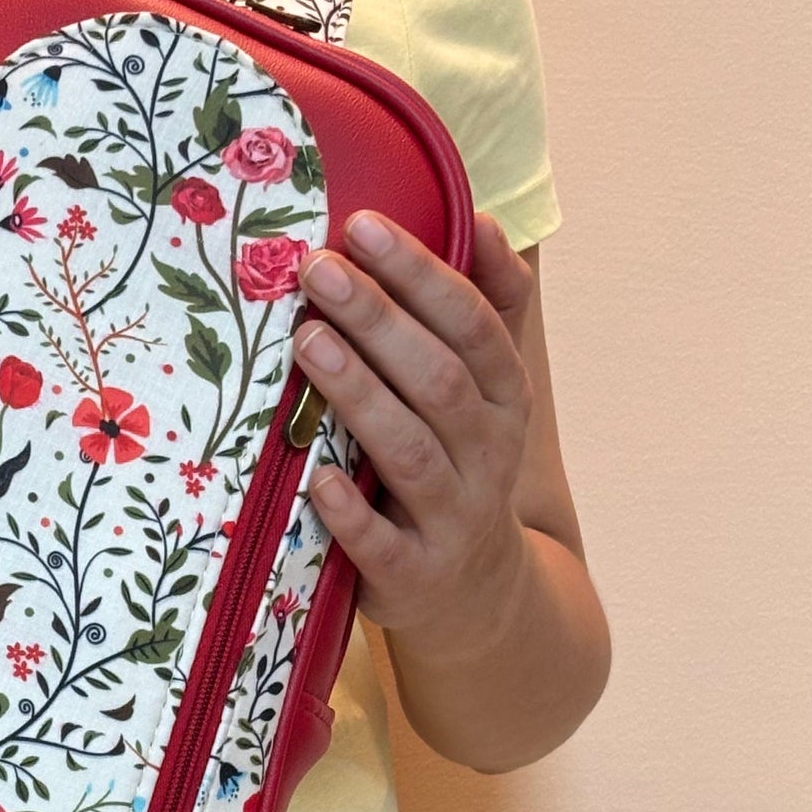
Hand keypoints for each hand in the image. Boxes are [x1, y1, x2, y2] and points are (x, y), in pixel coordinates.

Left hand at [295, 209, 536, 654]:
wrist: (476, 594)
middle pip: (439, 379)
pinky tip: (314, 477)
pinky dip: (349, 511)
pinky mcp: (412, 574)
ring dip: (359, 394)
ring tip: (307, 341)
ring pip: (409, 450)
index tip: (362, 226)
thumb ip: (487, 306)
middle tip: (319, 269)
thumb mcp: (488, 391)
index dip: (422, 274)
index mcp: (505, 398)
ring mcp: (452, 518)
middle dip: (379, 320)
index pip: (474, 324)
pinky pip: (381, 543)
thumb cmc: (460, 463)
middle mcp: (488, 453)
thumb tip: (480, 217)